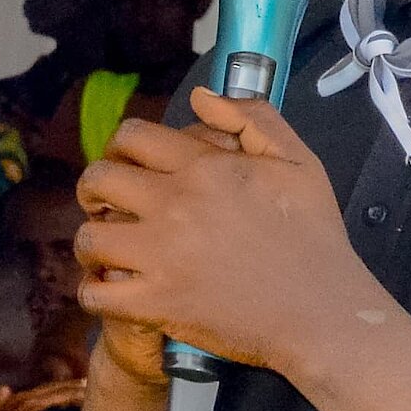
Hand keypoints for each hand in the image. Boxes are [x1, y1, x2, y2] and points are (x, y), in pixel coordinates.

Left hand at [74, 89, 390, 380]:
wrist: (321, 312)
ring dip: (93, 241)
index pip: (133, 137)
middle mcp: (175, 205)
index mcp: (205, 167)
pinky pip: (95, 292)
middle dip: (94, 188)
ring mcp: (161, 257)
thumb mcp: (299, 162)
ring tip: (108, 249)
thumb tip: (200, 98)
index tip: (128, 164)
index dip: (122, 146)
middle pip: (99, 179)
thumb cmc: (314, 238)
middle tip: (106, 203)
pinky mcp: (156, 304)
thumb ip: (252, 117)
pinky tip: (113, 288)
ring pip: (89, 237)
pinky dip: (95, 290)